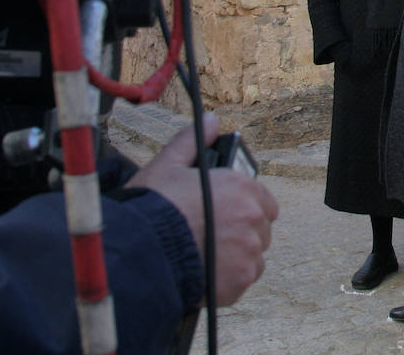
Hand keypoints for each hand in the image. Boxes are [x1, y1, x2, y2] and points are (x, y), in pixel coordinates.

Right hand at [127, 114, 279, 305]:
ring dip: (234, 257)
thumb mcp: (168, 166)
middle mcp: (253, 220)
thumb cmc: (152, 208)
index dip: (245, 207)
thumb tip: (212, 121)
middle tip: (209, 235)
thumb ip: (193, 142)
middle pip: (259, 230)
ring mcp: (248, 253)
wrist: (140, 252)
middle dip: (239, 233)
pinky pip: (240, 281)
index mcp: (243, 190)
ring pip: (251, 257)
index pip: (264, 202)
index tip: (226, 214)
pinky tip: (203, 273)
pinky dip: (226, 280)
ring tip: (203, 255)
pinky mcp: (239, 282)